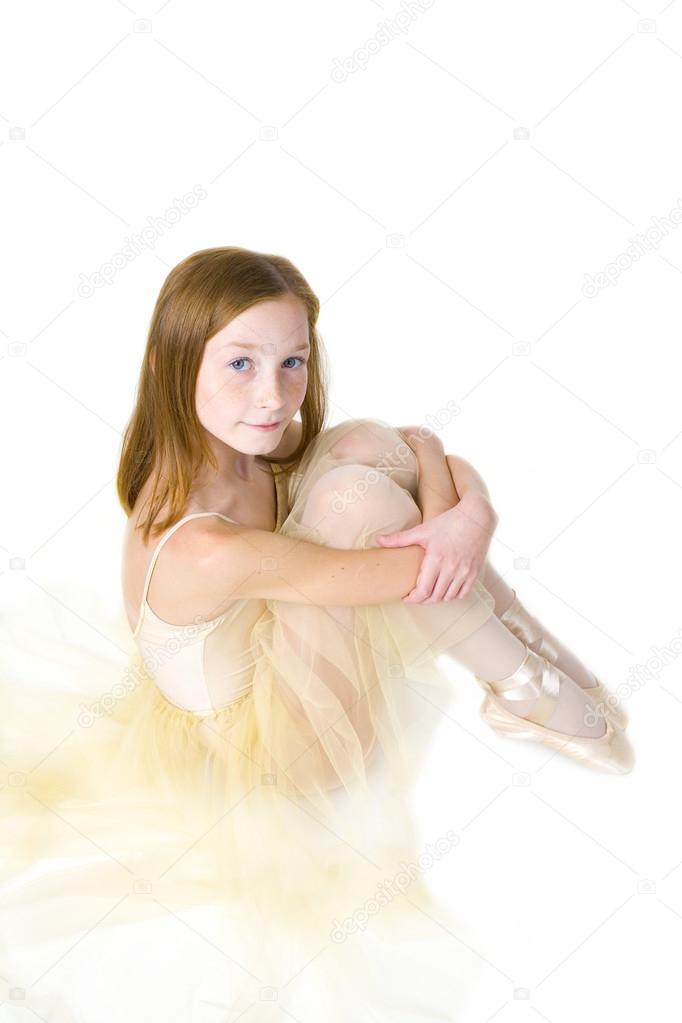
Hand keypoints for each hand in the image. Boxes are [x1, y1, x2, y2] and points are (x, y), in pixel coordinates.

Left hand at [375, 493, 496, 602]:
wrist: (477, 517)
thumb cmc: (448, 522)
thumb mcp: (423, 530)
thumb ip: (400, 539)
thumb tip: (378, 540)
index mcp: (437, 558)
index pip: (423, 590)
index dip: (413, 599)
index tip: (406, 598)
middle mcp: (452, 568)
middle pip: (435, 597)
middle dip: (422, 600)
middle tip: (415, 597)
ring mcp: (465, 572)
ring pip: (448, 597)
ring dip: (437, 599)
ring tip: (428, 594)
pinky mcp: (474, 572)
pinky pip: (462, 593)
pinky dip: (452, 596)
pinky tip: (445, 590)